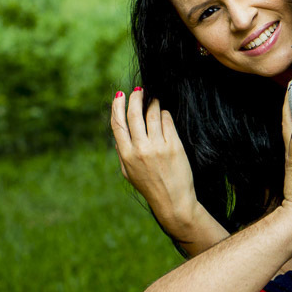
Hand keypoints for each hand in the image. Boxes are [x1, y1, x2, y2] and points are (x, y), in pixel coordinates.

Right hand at [110, 88, 197, 230]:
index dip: (116, 106)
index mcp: (126, 155)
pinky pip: (167, 122)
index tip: (119, 95)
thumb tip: (120, 133)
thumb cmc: (150, 186)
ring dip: (152, 103)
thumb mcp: (128, 172)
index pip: (117, 123)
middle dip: (136, 98)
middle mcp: (141, 149)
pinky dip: (165, 115)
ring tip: (153, 99)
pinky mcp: (174, 146)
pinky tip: (164, 114)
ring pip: (152, 114)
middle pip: (134, 114)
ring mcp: (158, 147)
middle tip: (139, 90)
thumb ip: (122, 152)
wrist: (173, 201)